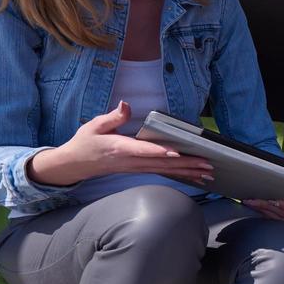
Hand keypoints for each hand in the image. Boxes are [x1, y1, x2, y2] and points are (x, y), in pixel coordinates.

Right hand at [27, 102, 212, 185]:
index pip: (143, 150)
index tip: (176, 152)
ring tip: (207, 173)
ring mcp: (135, 168)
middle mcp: (131, 161)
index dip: (160, 151)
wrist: (75, 164)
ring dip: (188, 172)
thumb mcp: (94, 125)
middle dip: (186, 164)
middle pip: (162, 164)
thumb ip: (112, 116)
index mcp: (120, 148)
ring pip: (166, 171)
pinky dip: (180, 176)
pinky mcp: (138, 170)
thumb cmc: (85, 143)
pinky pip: (162, 174)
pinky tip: (194, 179)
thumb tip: (125, 104)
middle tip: (207, 165)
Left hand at [243, 197, 283, 224]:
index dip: (272, 203)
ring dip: (259, 210)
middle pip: (275, 211)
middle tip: (249, 200)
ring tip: (249, 204)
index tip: (262, 199)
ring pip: (271, 217)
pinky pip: (273, 221)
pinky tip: (256, 211)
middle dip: (261, 205)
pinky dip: (264, 216)